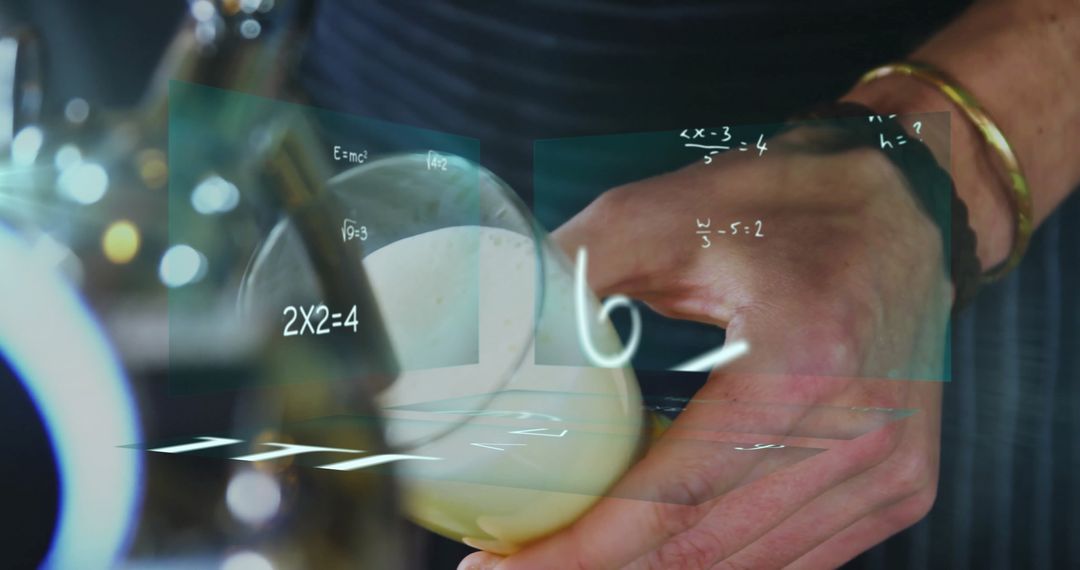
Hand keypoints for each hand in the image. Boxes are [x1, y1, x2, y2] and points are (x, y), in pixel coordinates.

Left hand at [460, 127, 951, 568]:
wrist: (909, 203)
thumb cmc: (791, 201)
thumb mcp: (668, 213)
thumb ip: (574, 270)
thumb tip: (492, 323)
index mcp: (804, 363)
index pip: (673, 496)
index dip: (579, 550)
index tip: (499, 565)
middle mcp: (859, 434)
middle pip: (705, 548)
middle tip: (519, 564)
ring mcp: (889, 470)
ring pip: (749, 566)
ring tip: (577, 556)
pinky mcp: (899, 484)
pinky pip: (797, 558)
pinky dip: (720, 561)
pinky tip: (659, 545)